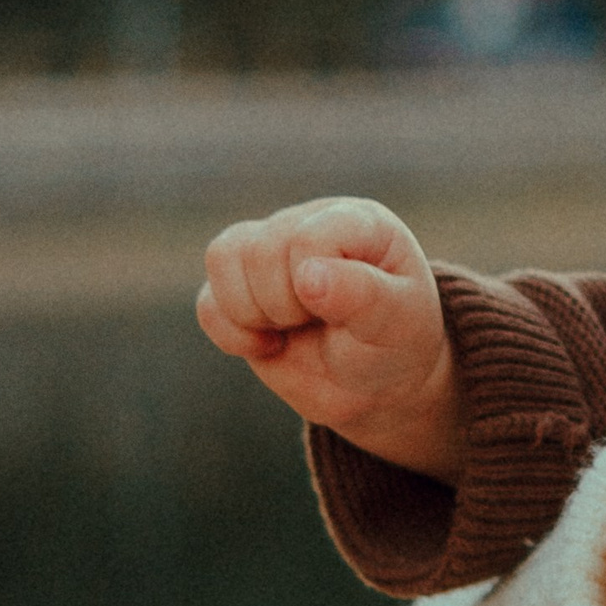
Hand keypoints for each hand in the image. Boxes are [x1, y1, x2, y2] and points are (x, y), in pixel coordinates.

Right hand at [196, 198, 461, 479]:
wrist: (378, 385)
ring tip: (294, 329)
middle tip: (322, 323)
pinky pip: (207, 304)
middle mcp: (308, 223)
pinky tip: (270, 345)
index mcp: (357, 221)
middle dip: (284, 305)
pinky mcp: (239, 288)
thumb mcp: (398, 324)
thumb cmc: (397, 343)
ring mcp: (270, 251)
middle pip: (259, 250)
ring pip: (222, 258)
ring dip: (254, 314)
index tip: (344, 313)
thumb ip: (363, 296)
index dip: (311, 284)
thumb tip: (307, 274)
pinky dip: (232, 336)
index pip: (306, 236)